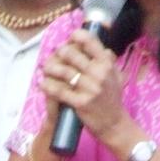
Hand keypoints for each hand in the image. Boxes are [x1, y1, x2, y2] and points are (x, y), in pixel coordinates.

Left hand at [36, 28, 141, 156]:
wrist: (114, 124)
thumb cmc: (112, 99)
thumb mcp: (116, 76)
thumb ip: (109, 61)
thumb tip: (103, 46)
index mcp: (106, 64)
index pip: (90, 41)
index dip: (76, 36)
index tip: (70, 39)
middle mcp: (99, 74)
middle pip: (71, 54)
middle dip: (59, 53)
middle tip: (54, 56)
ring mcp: (89, 88)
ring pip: (63, 71)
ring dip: (50, 68)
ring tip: (45, 68)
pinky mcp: (80, 102)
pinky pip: (59, 90)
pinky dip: (48, 86)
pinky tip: (43, 84)